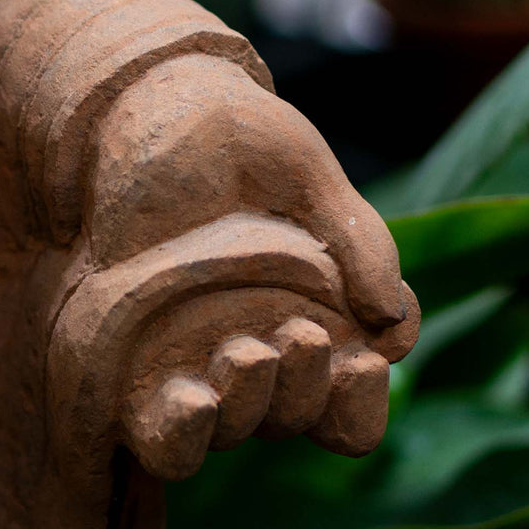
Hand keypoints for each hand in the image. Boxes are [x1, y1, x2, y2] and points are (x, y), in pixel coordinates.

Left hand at [45, 55, 417, 479]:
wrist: (148, 107)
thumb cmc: (241, 136)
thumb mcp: (307, 176)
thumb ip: (358, 241)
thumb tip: (392, 324)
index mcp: (318, 311)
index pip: (355, 387)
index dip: (363, 397)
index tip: (364, 365)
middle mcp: (263, 340)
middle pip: (299, 412)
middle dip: (306, 394)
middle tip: (304, 336)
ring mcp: (201, 347)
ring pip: (236, 421)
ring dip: (248, 405)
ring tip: (247, 352)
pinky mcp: (136, 347)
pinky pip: (158, 413)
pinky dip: (180, 421)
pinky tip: (189, 397)